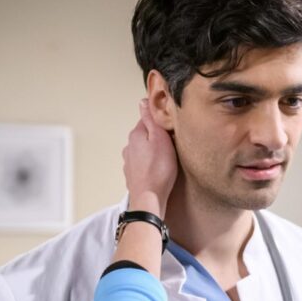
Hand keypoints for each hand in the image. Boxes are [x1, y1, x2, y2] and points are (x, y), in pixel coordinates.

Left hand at [122, 99, 177, 218]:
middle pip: (144, 135)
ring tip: (166, 158)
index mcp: (136, 135)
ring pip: (143, 150)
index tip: (170, 125)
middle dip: (156, 136)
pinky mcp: (132, 175)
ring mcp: (129, 162)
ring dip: (152, 151)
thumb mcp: (160, 139)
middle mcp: (129, 147)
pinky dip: (150, 164)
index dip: (159, 121)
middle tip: (172, 142)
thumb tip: (143, 102)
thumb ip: (151, 120)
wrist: (149, 198)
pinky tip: (159, 170)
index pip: (146, 119)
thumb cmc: (158, 169)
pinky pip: (142, 164)